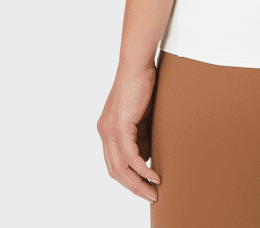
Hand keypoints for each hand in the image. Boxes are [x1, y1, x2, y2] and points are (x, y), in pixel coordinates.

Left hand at [97, 65, 161, 204]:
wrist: (137, 64)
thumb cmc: (142, 83)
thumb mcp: (141, 116)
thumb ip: (141, 135)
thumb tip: (147, 156)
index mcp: (107, 130)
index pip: (114, 163)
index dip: (128, 178)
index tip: (144, 187)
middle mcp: (104, 132)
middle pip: (115, 171)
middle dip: (133, 187)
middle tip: (150, 196)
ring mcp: (110, 130)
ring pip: (121, 167)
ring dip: (138, 183)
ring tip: (154, 191)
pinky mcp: (120, 126)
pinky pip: (130, 156)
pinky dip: (142, 169)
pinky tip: (154, 176)